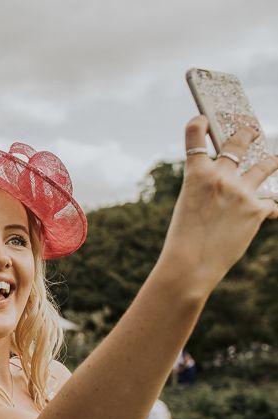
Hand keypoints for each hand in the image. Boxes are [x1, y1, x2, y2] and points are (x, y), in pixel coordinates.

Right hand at [158, 116, 277, 294]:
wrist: (191, 265)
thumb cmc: (183, 240)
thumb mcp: (189, 207)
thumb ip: (209, 190)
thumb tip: (232, 186)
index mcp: (195, 175)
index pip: (195, 137)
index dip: (199, 124)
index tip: (204, 120)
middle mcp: (221, 177)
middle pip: (239, 142)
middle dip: (247, 133)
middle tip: (251, 129)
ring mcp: (242, 192)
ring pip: (265, 165)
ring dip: (270, 162)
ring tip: (273, 159)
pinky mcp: (258, 210)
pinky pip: (271, 202)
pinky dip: (270, 208)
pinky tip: (270, 213)